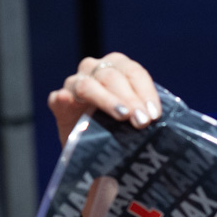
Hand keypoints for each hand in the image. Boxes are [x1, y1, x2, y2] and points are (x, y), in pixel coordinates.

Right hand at [47, 52, 162, 144]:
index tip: (154, 115)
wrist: (91, 149)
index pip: (133, 72)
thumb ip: (146, 115)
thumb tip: (158, 119)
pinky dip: (65, 99)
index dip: (145, 92)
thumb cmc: (119, 129)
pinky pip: (59, 98)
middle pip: (112, 77)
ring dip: (107, 100)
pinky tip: (68, 102)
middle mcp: (94, 70)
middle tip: (142, 122)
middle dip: (130, 99)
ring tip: (122, 115)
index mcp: (118, 67)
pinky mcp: (58, 102)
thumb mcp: (136, 118)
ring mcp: (74, 84)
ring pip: (88, 86)